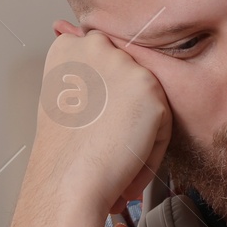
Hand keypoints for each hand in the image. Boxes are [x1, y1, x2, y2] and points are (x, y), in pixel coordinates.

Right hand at [11, 21, 172, 226]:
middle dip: (125, 112)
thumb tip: (104, 77)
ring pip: (148, 102)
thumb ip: (84, 78)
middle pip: (129, 81)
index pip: (105, 65)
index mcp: (68, 47)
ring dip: (139, 133)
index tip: (99, 121)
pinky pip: (163, 123)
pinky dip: (151, 150)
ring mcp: (124, 64)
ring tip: (114, 157)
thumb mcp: (63, 100)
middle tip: (107, 142)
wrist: (68, 180)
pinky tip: (126, 161)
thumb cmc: (63, 152)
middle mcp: (95, 46)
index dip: (106, 99)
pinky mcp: (149, 87)